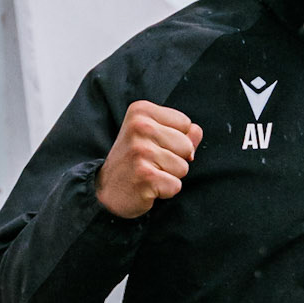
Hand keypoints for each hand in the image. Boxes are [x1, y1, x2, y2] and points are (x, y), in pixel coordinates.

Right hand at [97, 101, 202, 218]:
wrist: (106, 191)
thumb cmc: (134, 162)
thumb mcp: (153, 138)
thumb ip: (179, 133)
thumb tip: (197, 131)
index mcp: (141, 111)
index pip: (186, 123)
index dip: (176, 141)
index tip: (154, 147)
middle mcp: (140, 127)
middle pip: (187, 145)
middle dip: (176, 160)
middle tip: (151, 164)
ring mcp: (141, 151)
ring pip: (183, 167)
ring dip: (170, 176)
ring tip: (149, 174)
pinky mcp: (145, 175)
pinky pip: (176, 185)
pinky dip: (165, 191)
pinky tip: (147, 187)